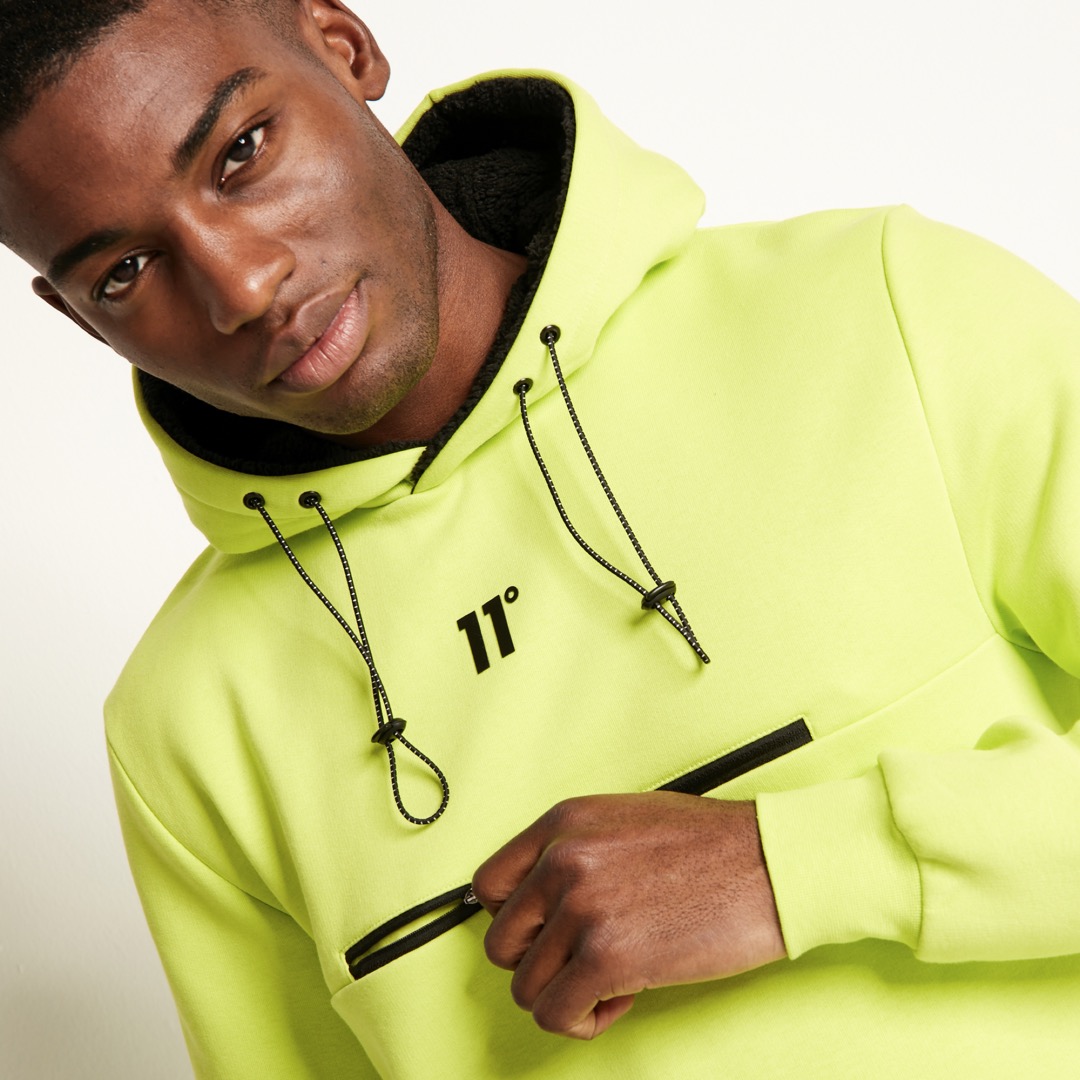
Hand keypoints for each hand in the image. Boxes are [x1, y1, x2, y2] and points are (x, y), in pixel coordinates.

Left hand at [471, 792, 785, 1039]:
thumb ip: (577, 849)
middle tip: (584, 962)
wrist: (771, 862)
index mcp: (563, 822)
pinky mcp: (607, 956)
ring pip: (526, 987)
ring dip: (568, 994)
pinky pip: (555, 1014)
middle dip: (541, 963)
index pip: (488, 886)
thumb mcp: (626, 819)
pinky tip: (621, 999)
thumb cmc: (713, 843)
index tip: (545, 934)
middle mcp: (562, 859)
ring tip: (613, 980)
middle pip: (502, 943)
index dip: (515, 921)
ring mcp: (581, 907)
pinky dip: (583, 1020)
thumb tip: (544, 897)